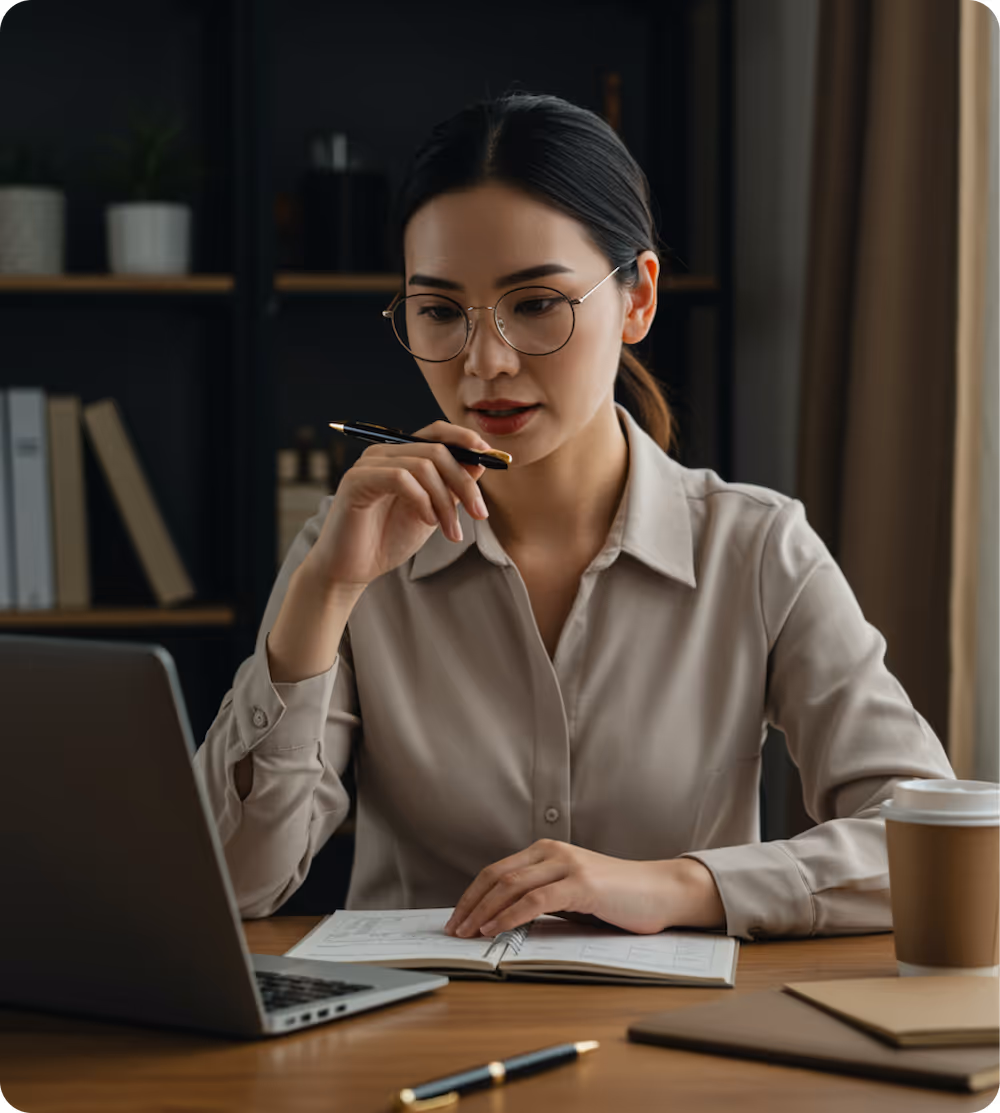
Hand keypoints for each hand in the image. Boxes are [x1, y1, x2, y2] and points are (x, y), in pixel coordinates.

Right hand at [304, 420, 493, 590]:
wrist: (353, 569)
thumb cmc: (388, 540)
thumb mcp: (433, 511)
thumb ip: (452, 487)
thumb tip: (481, 462)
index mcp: (401, 455)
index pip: (438, 432)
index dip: (467, 440)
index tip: (495, 459)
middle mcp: (383, 453)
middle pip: (437, 450)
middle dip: (465, 483)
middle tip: (480, 514)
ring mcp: (368, 464)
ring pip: (424, 466)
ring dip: (446, 501)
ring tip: (452, 531)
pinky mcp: (356, 480)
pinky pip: (402, 478)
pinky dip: (423, 501)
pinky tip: (428, 522)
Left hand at [443, 839, 725, 937]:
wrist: (660, 891)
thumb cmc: (616, 897)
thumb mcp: (571, 892)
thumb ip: (542, 896)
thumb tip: (504, 918)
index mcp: (547, 851)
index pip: (497, 871)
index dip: (472, 894)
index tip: (457, 918)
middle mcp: (553, 852)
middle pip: (497, 876)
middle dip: (470, 904)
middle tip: (453, 929)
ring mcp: (567, 865)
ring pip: (511, 886)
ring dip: (483, 912)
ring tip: (468, 933)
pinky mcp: (581, 885)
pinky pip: (535, 900)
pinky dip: (510, 915)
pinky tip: (495, 929)